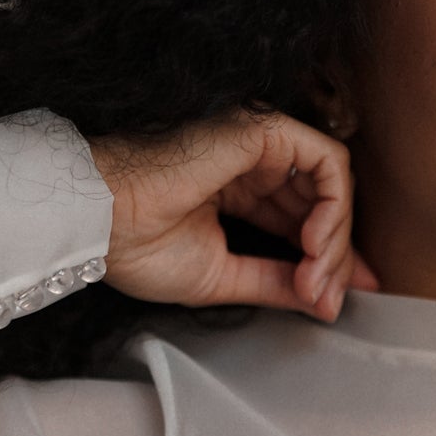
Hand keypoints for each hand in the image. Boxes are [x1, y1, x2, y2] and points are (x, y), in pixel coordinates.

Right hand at [86, 109, 379, 320]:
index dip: (327, 260)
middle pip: (321, 206)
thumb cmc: (135, 245)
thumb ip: (274, 282)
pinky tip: (315, 246)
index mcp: (236, 189)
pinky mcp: (264, 133)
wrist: (98, 221)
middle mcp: (252, 162)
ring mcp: (259, 144)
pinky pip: (328, 165)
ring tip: (316, 280)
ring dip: (336, 241)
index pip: (300, 220)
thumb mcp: (222, 276)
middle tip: (326, 301)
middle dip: (335, 259)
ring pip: (331, 185)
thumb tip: (323, 302)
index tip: (334, 302)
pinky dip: (335, 209)